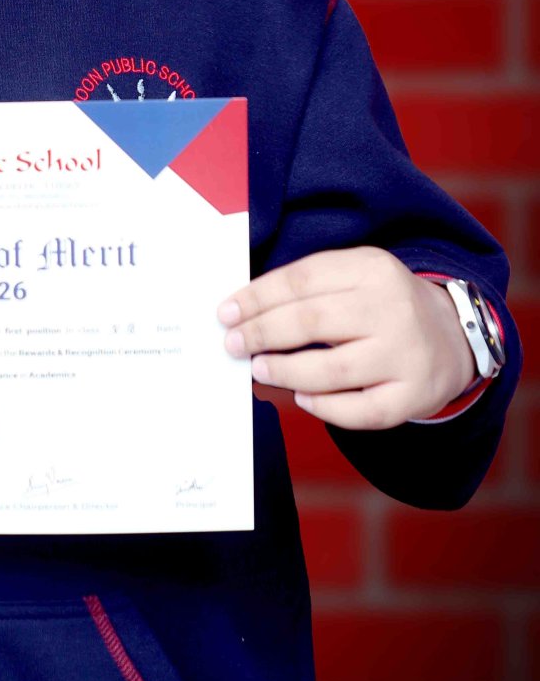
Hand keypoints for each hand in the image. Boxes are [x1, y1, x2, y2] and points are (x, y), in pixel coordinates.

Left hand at [217, 246, 476, 429]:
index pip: (302, 280)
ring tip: (259, 368)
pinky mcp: (414, 395)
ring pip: (333, 369)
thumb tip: (245, 312)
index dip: (257, 297)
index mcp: (373, 269)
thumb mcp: (356, 276)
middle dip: (262, 333)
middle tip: (233, 344)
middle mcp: (393, 309)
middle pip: (312, 321)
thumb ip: (309, 287)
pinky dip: (325, 407)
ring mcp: (407, 355)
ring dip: (286, 371)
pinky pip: (361, 410)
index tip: (226, 312)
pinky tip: (302, 398)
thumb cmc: (382, 305)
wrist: (454, 336)